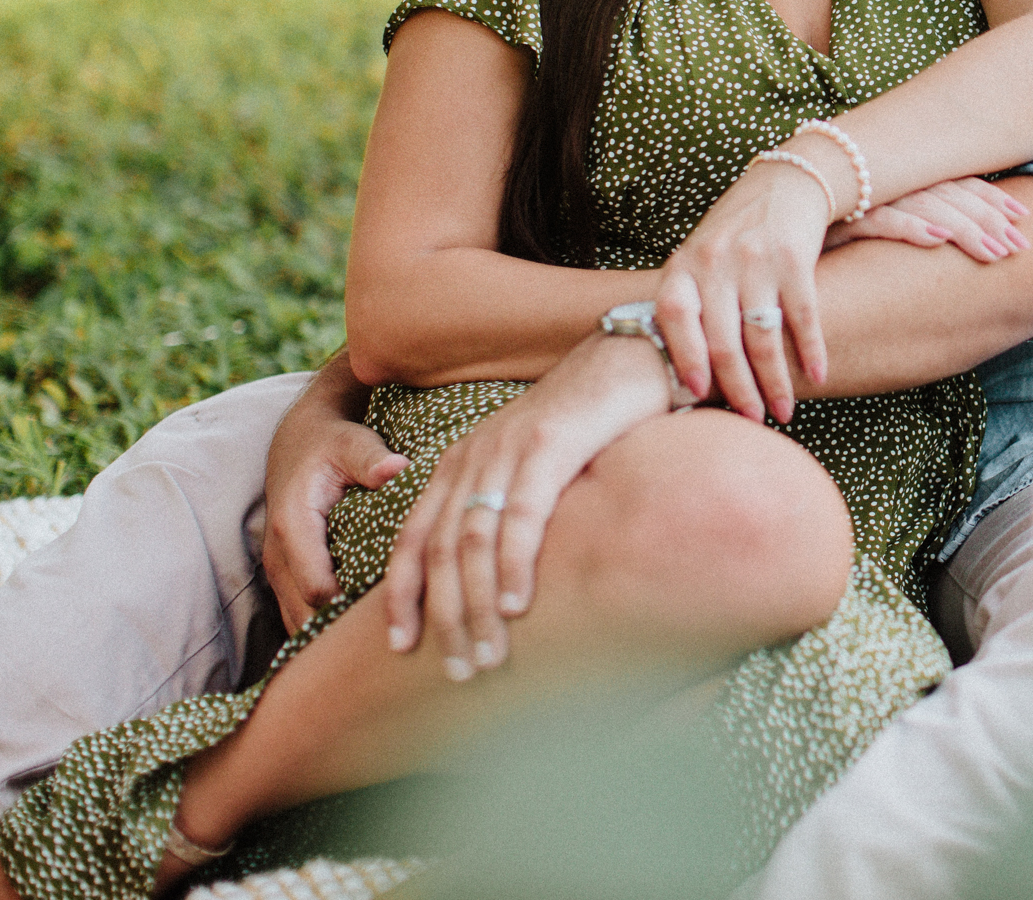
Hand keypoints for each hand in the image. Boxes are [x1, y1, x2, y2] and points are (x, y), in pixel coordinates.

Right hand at [263, 354, 406, 632]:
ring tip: (382, 648)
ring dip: (332, 638)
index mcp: (293, 526)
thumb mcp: (352, 443)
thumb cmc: (330, 442)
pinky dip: (324, 629)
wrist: (297, 440)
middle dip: (346, 634)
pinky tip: (360, 639)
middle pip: (307, 615)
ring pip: (299, 621)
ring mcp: (277, 570)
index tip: (398, 617)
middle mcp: (277, 555)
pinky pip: (298, 614)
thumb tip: (397, 468)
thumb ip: (371, 458)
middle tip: (397, 642)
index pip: (318, 588)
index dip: (353, 609)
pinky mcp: (285, 576)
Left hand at [382, 330, 671, 679]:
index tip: (401, 647)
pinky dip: (513, 563)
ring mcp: (508, 449)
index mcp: (461, 463)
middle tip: (458, 670)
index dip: (403, 595)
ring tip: (487, 655)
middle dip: (444, 617)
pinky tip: (515, 604)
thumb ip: (511, 511)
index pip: (415, 537)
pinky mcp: (549, 444)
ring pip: (472, 540)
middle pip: (440, 550)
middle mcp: (474, 456)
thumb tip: (500, 581)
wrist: (631, 360)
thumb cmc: (591, 426)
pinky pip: (521, 513)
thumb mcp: (535, 468)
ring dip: (475, 605)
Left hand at [653, 154, 833, 423]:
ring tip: (782, 411)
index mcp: (683, 265)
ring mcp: (756, 260)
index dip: (685, 360)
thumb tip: (683, 375)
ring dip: (776, 381)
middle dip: (739, 389)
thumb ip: (689, 305)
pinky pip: (804, 317)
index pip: (675, 319)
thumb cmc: (735, 234)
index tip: (698, 397)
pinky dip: (812, 351)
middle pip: (724, 342)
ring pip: (764, 338)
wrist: (784, 183)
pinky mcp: (795, 259)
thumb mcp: (699, 260)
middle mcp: (716, 261)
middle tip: (751, 419)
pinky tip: (817, 377)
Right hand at [824, 177, 1029, 263]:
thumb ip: (916, 221)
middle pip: (948, 193)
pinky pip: (881, 219)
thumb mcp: (879, 223)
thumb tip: (957, 235)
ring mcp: (863, 197)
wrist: (774, 231)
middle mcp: (886, 181)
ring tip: (994, 252)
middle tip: (1020, 247)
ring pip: (925, 205)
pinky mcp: (838, 217)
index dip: (990, 198)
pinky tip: (939, 240)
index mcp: (901, 177)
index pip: (954, 181)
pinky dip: (911, 227)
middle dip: (988, 218)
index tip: (1023, 217)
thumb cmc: (830, 232)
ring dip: (963, 227)